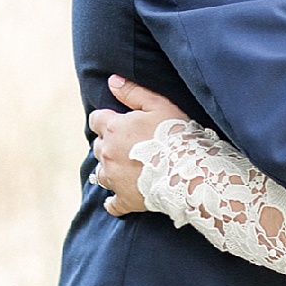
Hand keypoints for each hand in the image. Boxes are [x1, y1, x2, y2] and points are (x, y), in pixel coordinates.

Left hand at [90, 76, 185, 215]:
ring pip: (100, 174)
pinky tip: (118, 199)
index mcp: (113, 128)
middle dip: (109, 144)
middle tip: (128, 145)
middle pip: (98, 146)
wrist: (189, 170)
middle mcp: (108, 154)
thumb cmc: (176, 133)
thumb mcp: (158, 104)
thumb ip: (132, 92)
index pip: (96, 120)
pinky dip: (113, 202)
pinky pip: (111, 204)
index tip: (118, 122)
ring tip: (124, 169)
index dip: (106, 120)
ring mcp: (114, 179)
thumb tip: (112, 81)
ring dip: (109, 170)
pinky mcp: (124, 199)